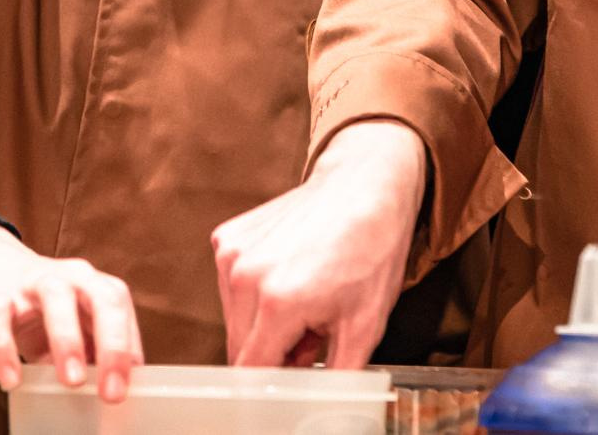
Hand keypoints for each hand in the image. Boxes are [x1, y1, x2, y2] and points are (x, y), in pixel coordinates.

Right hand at [0, 225, 141, 400]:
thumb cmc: (42, 309)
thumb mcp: (73, 328)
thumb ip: (92, 353)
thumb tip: (112, 392)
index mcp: (95, 286)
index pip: (120, 310)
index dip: (126, 350)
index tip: (122, 391)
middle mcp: (71, 277)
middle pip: (102, 298)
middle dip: (112, 345)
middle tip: (110, 391)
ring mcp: (33, 281)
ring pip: (54, 298)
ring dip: (67, 340)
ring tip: (71, 381)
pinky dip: (3, 348)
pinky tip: (11, 379)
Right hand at [214, 118, 425, 368]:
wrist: (363, 185)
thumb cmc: (370, 250)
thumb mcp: (365, 327)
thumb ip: (335, 378)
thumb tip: (323, 411)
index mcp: (278, 302)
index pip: (251, 371)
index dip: (270, 385)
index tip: (288, 385)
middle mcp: (245, 276)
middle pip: (239, 347)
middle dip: (272, 353)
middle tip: (311, 337)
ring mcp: (231, 252)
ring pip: (233, 318)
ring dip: (261, 324)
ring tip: (302, 303)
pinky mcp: (226, 237)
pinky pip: (230, 286)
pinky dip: (253, 292)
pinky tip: (287, 275)